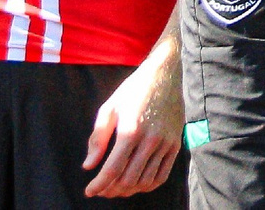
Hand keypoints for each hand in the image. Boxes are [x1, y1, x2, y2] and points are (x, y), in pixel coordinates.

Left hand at [81, 43, 182, 196]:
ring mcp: (166, 142)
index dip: (99, 184)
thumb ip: (98, 138)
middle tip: (102, 190)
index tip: (89, 191)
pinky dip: (149, 185)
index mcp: (131, 130)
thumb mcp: (109, 108)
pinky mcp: (176, 143)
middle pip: (129, 178)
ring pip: (146, 180)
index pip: (113, 169)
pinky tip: (137, 184)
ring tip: (117, 188)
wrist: (164, 73)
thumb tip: (89, 165)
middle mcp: (151, 139)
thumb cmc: (133, 90)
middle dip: (111, 189)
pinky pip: (163, 174)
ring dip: (128, 190)